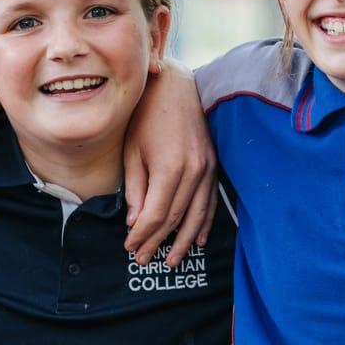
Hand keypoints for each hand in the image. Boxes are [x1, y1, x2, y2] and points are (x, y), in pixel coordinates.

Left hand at [122, 62, 215, 267]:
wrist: (175, 85)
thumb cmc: (147, 114)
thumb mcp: (132, 150)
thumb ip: (135, 187)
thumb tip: (134, 222)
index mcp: (170, 168)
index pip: (156, 214)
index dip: (142, 235)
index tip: (130, 247)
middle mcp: (194, 171)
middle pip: (176, 218)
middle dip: (158, 241)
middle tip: (143, 259)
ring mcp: (208, 168)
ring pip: (197, 214)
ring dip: (183, 240)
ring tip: (171, 260)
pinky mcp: (214, 164)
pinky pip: (211, 201)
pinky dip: (204, 222)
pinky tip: (197, 239)